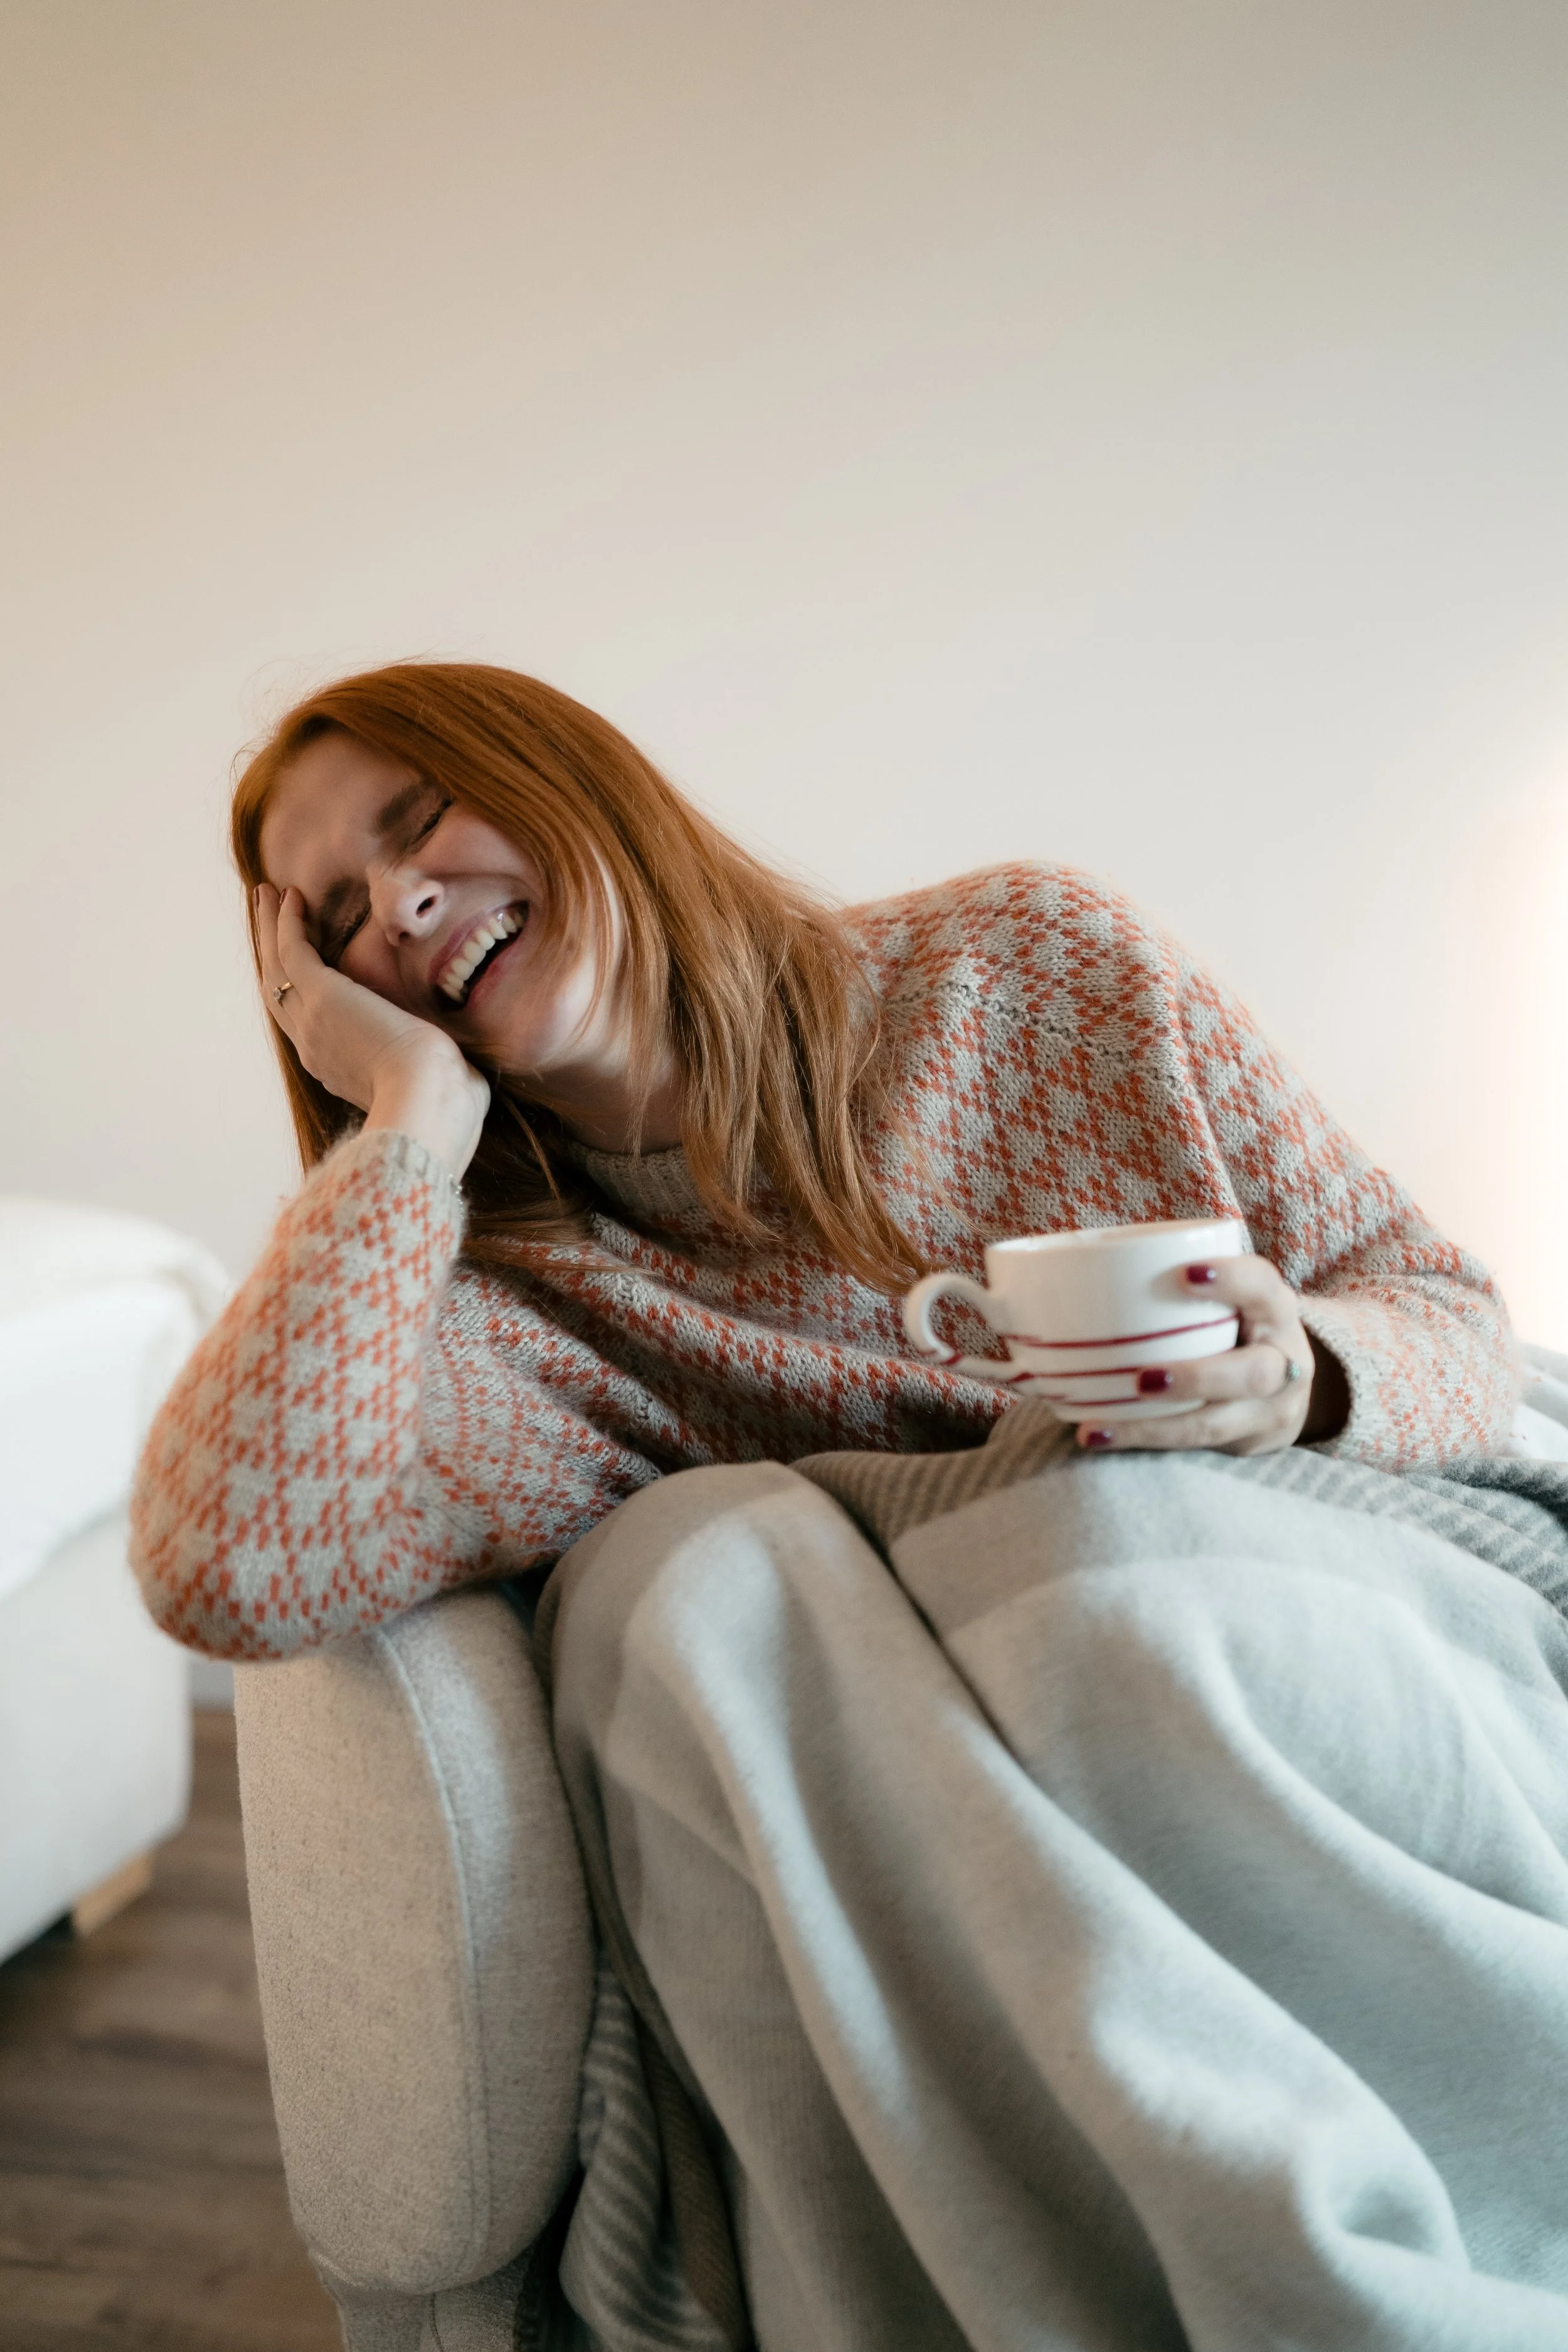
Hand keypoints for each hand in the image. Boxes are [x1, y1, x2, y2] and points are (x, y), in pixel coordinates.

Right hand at [257, 885, 489, 1178]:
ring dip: (270, 927)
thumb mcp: (437, 1084)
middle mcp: (314, 1047)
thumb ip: (440, 1073)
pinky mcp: (322, 995)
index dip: (297, 987)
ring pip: (277, 966)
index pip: (305, 1023)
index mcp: (337, 1070)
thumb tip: (467, 1072)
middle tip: (268, 913)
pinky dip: (289, 922)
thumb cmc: (445, 1104)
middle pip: (278, 990)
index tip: (301, 960)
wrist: (429, 1104)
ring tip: (266, 893)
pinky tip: (293, 894)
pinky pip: (294, 950)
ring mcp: (312, 1021)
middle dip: (271, 950)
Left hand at [1074, 1253, 1348, 1456]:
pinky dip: (1146, 1444)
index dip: (1230, 1279)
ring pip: (1216, 1425)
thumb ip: (1177, 1285)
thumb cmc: (1236, 1326)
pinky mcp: (1245, 1444)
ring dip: (1155, 1428)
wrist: (1289, 1387)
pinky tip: (1102, 1437)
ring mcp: (1269, 1411)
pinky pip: (1195, 1448)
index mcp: (1273, 1309)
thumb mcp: (1229, 1300)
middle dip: (1195, 1378)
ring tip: (1099, 1429)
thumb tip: (1052, 1274)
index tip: (1183, 1274)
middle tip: (1143, 1380)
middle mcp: (1283, 1361)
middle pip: (1251, 1373)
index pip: (1262, 1285)